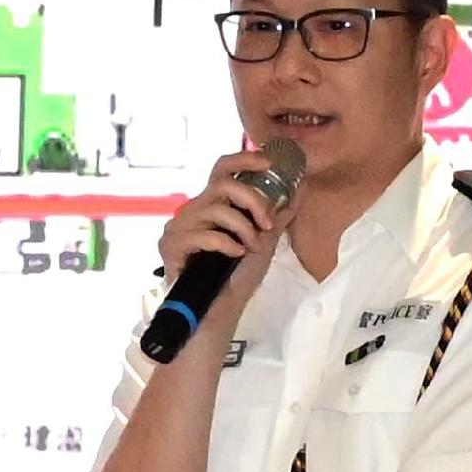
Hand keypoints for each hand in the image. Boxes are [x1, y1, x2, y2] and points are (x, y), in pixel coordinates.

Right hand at [152, 150, 291, 321]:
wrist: (218, 312)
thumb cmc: (236, 278)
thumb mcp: (265, 241)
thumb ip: (279, 214)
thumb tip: (300, 187)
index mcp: (213, 204)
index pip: (223, 168)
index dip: (245, 158)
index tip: (270, 162)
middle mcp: (193, 210)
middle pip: (224, 184)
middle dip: (253, 200)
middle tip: (268, 223)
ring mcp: (179, 227)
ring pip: (216, 209)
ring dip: (243, 228)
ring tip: (252, 248)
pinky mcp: (170, 246)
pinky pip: (203, 234)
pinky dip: (225, 243)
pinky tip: (235, 254)